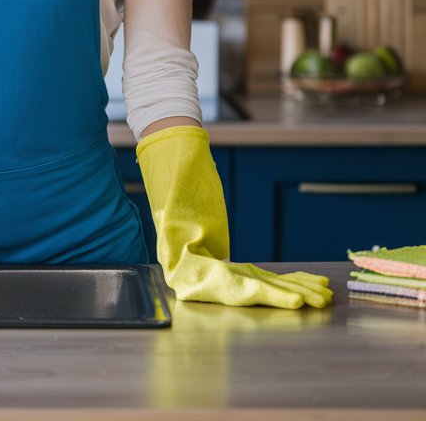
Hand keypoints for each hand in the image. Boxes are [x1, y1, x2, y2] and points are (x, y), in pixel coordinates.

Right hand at [137, 126, 332, 308]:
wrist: (168, 194)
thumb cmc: (169, 200)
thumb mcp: (173, 205)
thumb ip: (182, 205)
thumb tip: (198, 195)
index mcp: (193, 268)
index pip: (238, 287)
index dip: (269, 295)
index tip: (296, 301)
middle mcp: (215, 277)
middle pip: (259, 291)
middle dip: (293, 295)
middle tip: (322, 300)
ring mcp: (230, 275)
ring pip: (270, 287)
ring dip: (300, 290)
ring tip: (327, 295)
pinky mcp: (241, 270)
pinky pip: (270, 279)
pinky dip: (293, 282)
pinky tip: (316, 284)